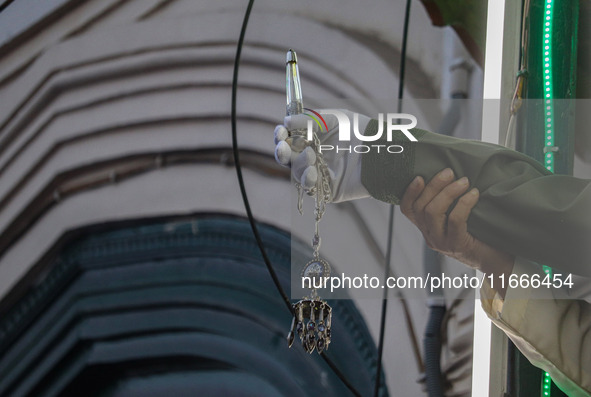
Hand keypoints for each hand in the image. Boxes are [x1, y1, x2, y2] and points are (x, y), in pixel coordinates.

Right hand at [273, 109, 369, 202]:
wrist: (384, 154)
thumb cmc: (364, 133)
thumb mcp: (336, 119)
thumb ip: (310, 120)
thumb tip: (286, 121)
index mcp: (314, 139)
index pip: (290, 139)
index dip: (281, 136)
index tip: (280, 131)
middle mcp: (315, 157)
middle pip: (288, 158)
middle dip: (282, 152)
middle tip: (283, 147)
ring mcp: (320, 174)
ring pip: (296, 173)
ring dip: (297, 164)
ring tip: (309, 156)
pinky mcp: (328, 190)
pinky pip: (310, 189)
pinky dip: (307, 180)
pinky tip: (312, 172)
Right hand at [401, 169, 513, 295]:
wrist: (498, 262)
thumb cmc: (481, 234)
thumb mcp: (458, 219)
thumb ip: (448, 204)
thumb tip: (451, 174)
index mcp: (427, 228)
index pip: (408, 210)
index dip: (409, 193)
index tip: (419, 177)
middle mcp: (430, 236)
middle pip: (421, 207)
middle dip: (434, 185)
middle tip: (450, 172)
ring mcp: (441, 242)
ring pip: (433, 212)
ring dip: (448, 192)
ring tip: (464, 181)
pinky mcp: (456, 245)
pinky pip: (454, 220)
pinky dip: (463, 203)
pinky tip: (474, 194)